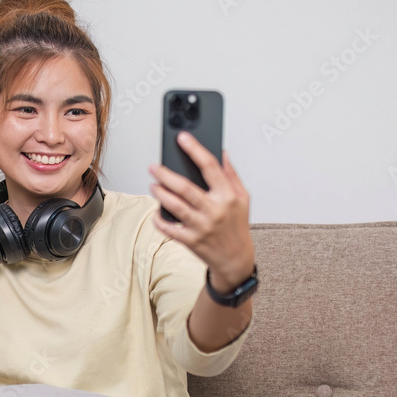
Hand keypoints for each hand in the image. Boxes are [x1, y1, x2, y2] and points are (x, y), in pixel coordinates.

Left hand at [148, 132, 254, 290]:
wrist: (235, 259)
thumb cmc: (237, 226)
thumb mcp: (243, 198)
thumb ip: (231, 175)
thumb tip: (222, 153)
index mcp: (227, 196)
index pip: (210, 167)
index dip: (195, 149)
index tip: (182, 138)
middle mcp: (214, 210)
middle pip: (185, 187)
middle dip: (165, 175)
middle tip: (154, 167)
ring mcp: (201, 226)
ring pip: (175, 206)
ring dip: (160, 194)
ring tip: (153, 186)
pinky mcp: (191, 240)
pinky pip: (169, 228)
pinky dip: (159, 219)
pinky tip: (155, 211)